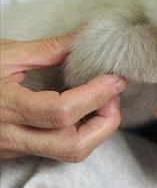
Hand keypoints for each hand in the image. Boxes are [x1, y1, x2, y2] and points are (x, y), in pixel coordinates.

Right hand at [0, 34, 126, 161]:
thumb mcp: (5, 54)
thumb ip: (50, 49)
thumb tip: (87, 34)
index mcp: (5, 106)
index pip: (62, 113)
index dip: (96, 96)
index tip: (115, 77)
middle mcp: (11, 134)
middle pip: (73, 146)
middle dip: (105, 121)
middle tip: (112, 92)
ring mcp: (14, 146)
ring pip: (69, 153)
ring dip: (97, 128)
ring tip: (102, 98)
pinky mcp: (17, 149)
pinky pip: (59, 149)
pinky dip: (82, 130)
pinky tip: (85, 107)